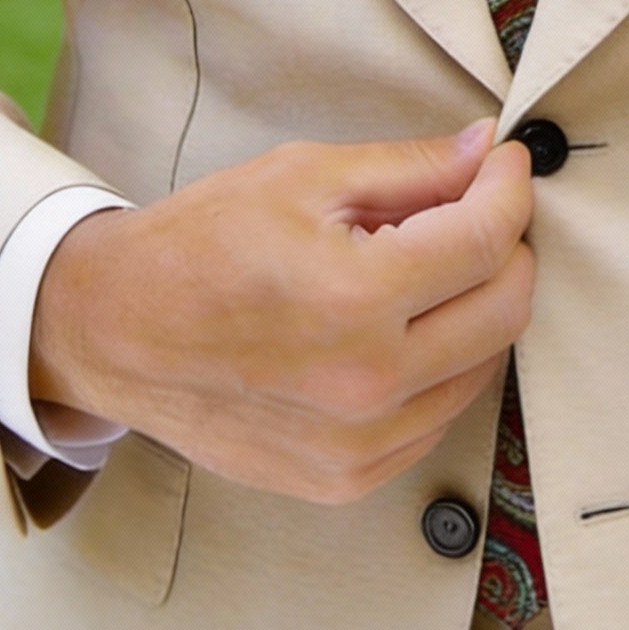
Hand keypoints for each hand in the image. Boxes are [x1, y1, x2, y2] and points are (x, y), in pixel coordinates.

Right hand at [29, 119, 532, 502]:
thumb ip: (411, 167)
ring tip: (428, 266)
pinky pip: (438, 414)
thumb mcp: (305, 176)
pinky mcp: (347, 479)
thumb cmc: (202, 244)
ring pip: (483, 365)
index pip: (486, 241)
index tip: (504, 164)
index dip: (510, 189)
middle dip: (508, 244)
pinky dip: (442, 363)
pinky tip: (402, 326)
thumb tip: (487, 150)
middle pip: (506, 308)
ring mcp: (359, 446)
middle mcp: (366, 384)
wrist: (118, 332)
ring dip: (479, 305)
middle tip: (478, 207)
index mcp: (355, 299)